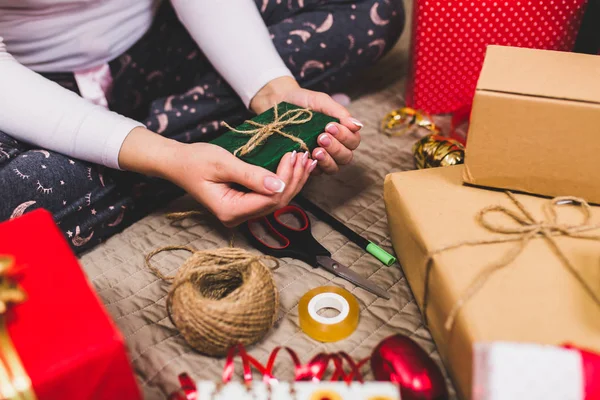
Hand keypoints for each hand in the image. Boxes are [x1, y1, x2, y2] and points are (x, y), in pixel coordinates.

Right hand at [118, 127, 315, 226]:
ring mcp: (241, 212)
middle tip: (306, 156)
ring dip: (292, 179)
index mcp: (231, 211)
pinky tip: (294, 167)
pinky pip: (269, 195)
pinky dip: (283, 180)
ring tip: (306, 160)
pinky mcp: (244, 204)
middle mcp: (238, 217)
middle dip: (294, 179)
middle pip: (277, 202)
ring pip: (276, 200)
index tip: (294, 155)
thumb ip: (251, 175)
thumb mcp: (223, 163)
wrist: (177, 163)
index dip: (287, 178)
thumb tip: (279, 184)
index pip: (269, 199)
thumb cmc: (195, 160)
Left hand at [250, 76, 361, 174]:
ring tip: (316, 149)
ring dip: (327, 160)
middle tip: (322, 137)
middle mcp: (334, 148)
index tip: (331, 126)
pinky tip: (306, 157)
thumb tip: (358, 125)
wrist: (279, 103)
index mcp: (341, 133)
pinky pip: (316, 172)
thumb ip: (339, 112)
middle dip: (335, 148)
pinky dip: (313, 166)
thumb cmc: (303, 102)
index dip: (345, 136)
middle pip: (346, 157)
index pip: (353, 141)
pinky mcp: (307, 165)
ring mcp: (321, 158)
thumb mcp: (321, 102)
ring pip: (334, 167)